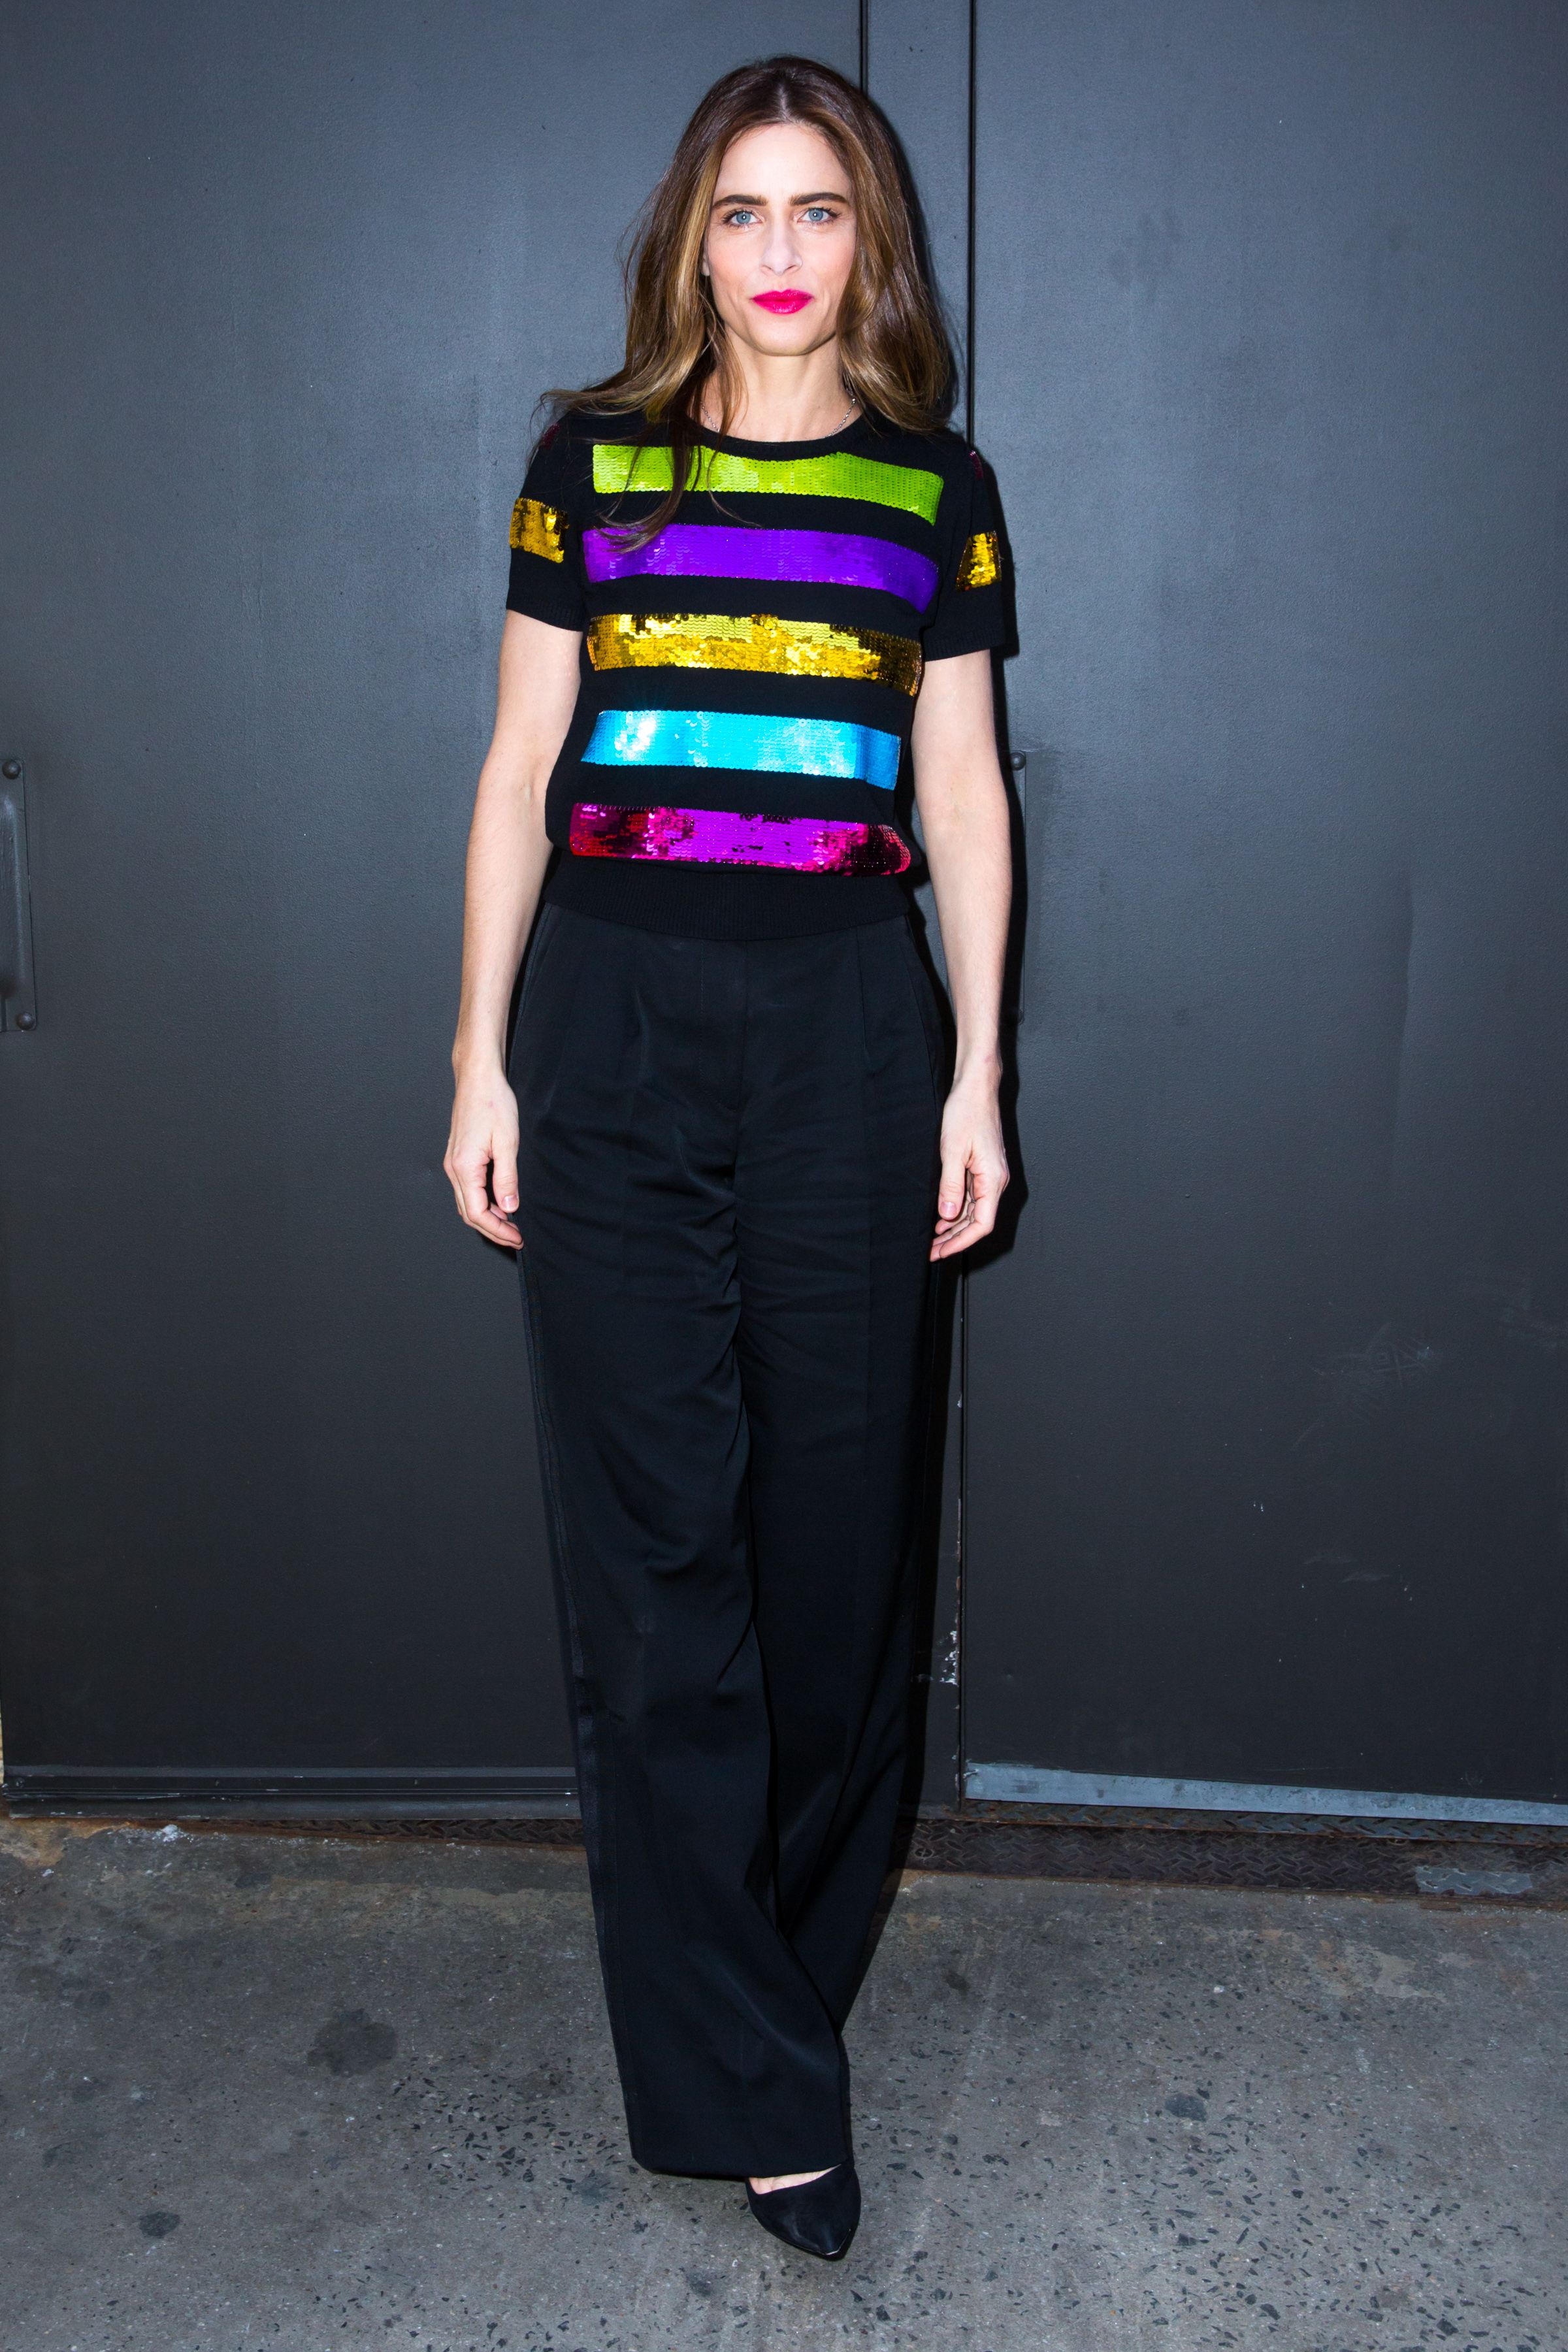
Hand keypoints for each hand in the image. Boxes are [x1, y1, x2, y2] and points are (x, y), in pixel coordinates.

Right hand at [444, 1065, 522, 1248]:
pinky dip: (483, 1202)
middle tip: (517, 1236)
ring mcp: (454, 1163)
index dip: (498, 1230)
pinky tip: (500, 1201)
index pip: (477, 1213)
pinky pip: (467, 1189)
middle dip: (493, 1229)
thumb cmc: (492, 1103)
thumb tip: (510, 1207)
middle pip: (469, 1213)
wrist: (478, 1078)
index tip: (517, 1236)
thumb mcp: (507, 1142)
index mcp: (464, 1168)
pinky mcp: (458, 1157)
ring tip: (511, 1223)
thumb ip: (507, 1178)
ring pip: (467, 1203)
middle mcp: (454, 1168)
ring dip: (488, 1217)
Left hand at [931, 1064, 1008, 1260]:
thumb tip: (947, 1215)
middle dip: (955, 1239)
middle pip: (979, 1221)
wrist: (976, 1087)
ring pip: (975, 1211)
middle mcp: (996, 1180)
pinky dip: (958, 1209)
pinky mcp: (983, 1167)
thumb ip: (951, 1186)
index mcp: (993, 1179)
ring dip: (955, 1226)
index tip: (941, 1251)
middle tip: (931, 1251)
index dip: (961, 1242)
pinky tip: (942, 1216)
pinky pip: (973, 1197)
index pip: (982, 1224)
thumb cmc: (966, 1112)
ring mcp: (991, 1174)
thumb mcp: (952, 1150)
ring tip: (933, 1238)